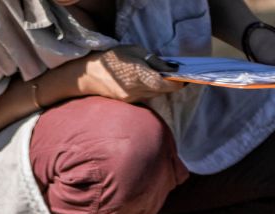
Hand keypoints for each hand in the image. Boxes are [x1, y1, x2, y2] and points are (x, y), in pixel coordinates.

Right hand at [74, 46, 188, 103]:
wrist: (89, 75)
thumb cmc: (113, 58)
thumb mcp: (135, 51)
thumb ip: (154, 60)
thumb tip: (172, 68)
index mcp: (138, 74)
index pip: (164, 84)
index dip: (177, 83)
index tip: (185, 79)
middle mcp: (136, 89)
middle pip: (162, 90)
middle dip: (171, 84)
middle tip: (178, 76)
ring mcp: (132, 97)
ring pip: (155, 94)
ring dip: (161, 87)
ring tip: (163, 76)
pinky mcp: (129, 101)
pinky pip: (146, 96)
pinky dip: (151, 89)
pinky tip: (149, 81)